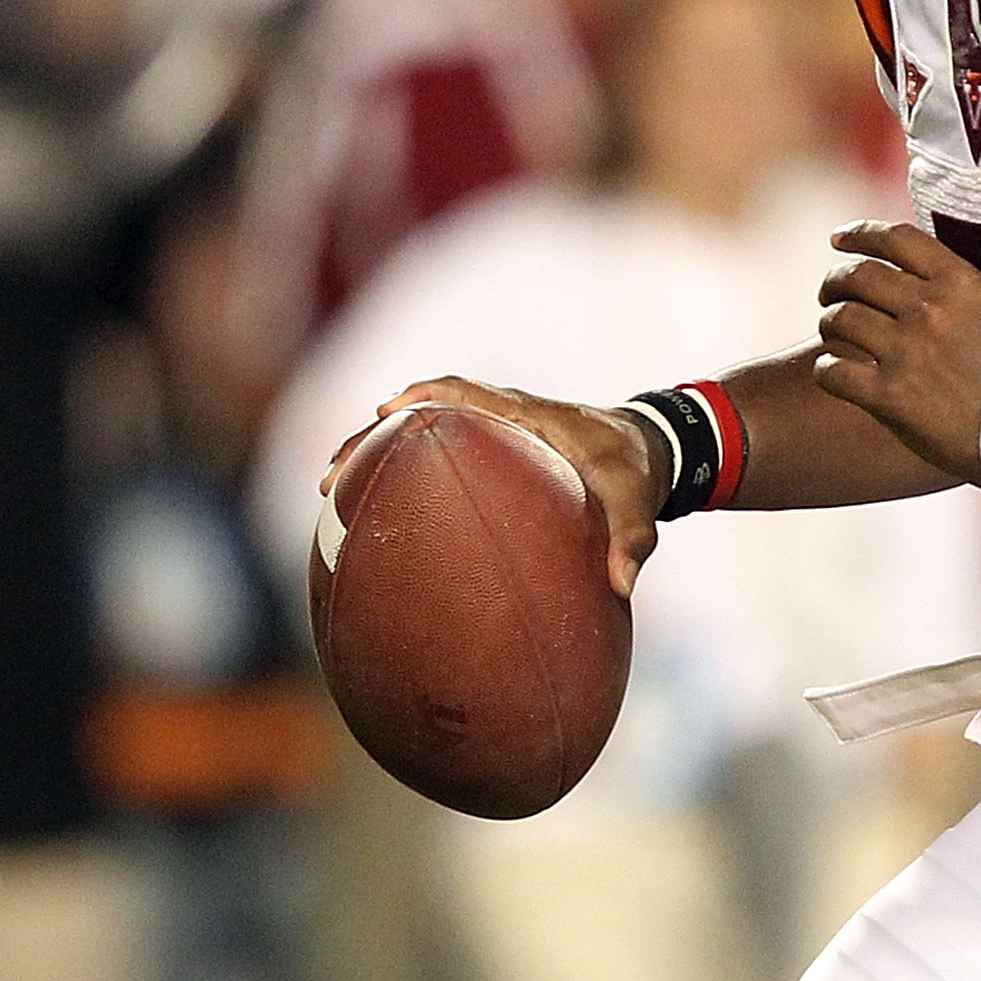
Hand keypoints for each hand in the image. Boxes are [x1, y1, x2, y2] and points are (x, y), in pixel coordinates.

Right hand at [341, 377, 670, 598]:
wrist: (649, 450)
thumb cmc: (638, 471)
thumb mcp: (639, 503)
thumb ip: (634, 540)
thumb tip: (622, 586)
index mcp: (530, 416)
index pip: (467, 394)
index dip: (424, 398)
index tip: (383, 414)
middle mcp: (504, 416)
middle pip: (422, 414)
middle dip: (371, 437)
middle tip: (331, 474)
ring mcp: (494, 433)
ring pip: (421, 434)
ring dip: (376, 454)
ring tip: (332, 494)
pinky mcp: (492, 452)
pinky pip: (438, 454)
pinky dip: (403, 473)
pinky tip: (377, 515)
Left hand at [812, 220, 980, 484]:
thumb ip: (969, 288)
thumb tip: (938, 274)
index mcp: (960, 283)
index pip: (896, 239)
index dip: (860, 234)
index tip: (839, 239)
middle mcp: (930, 309)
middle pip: (859, 275)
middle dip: (835, 280)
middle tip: (830, 292)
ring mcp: (907, 352)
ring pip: (840, 318)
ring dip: (828, 322)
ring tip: (831, 331)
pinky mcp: (889, 395)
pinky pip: (833, 370)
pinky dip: (825, 368)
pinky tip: (831, 371)